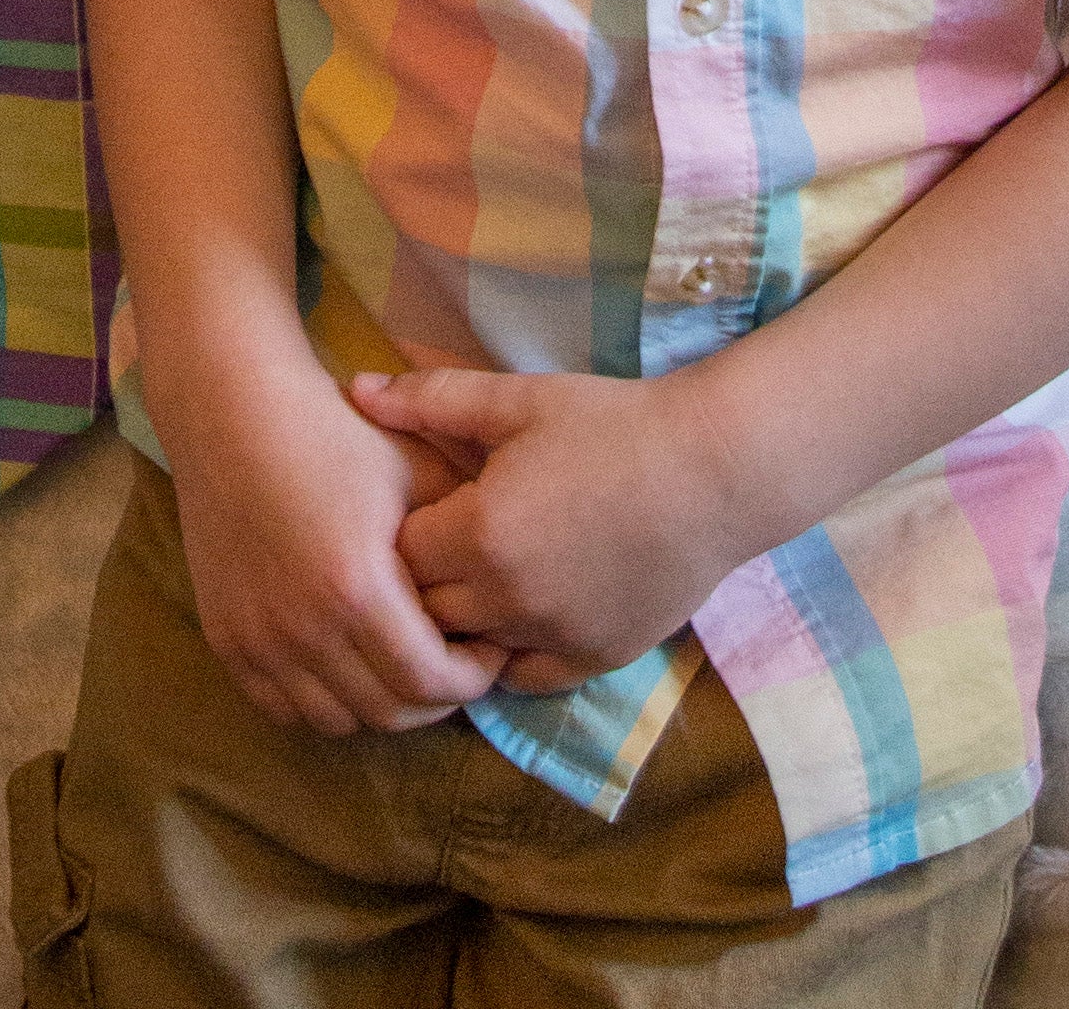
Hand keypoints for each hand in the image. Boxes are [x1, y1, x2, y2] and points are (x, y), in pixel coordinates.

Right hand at [149, 340, 508, 738]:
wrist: (233, 409)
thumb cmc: (334, 432)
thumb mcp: (415, 470)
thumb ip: (464, 536)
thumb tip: (504, 590)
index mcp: (359, 588)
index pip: (432, 682)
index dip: (474, 678)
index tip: (489, 649)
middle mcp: (305, 628)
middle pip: (388, 713)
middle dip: (435, 698)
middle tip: (453, 662)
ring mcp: (259, 640)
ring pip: (336, 721)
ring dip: (378, 704)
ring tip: (398, 664)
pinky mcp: (226, 639)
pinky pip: (281, 708)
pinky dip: (320, 700)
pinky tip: (342, 664)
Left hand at [352, 366, 744, 698]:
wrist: (712, 472)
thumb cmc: (613, 425)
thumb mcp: (519, 400)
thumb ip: (431, 399)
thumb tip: (356, 390)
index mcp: (481, 535)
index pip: (400, 558)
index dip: (402, 532)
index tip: (418, 507)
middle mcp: (509, 600)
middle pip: (427, 613)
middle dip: (422, 583)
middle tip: (439, 545)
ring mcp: (553, 639)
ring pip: (472, 651)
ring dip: (463, 622)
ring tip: (475, 578)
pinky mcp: (593, 660)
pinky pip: (525, 679)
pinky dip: (509, 654)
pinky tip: (515, 614)